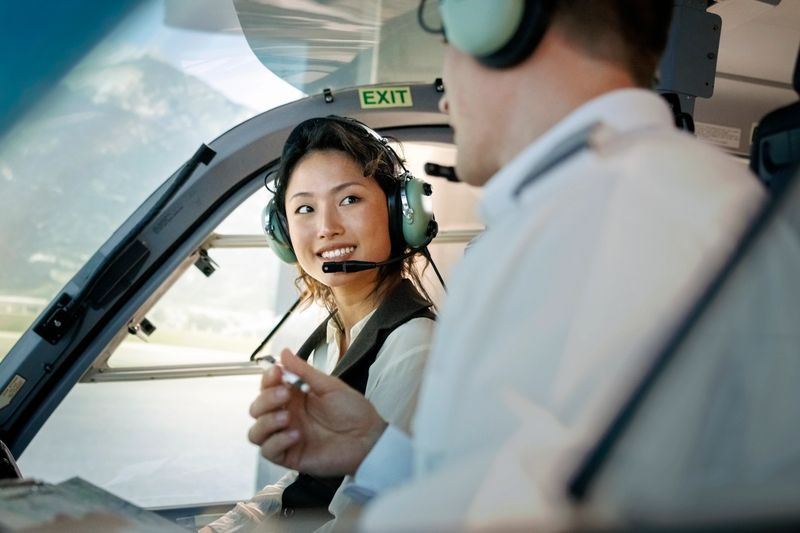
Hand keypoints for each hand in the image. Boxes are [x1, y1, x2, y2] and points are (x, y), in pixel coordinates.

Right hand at [248, 349, 386, 476]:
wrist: (368, 438)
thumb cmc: (352, 410)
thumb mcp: (329, 386)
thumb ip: (304, 372)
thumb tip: (283, 352)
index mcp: (293, 397)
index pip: (267, 387)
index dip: (267, 379)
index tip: (277, 372)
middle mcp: (286, 416)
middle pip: (256, 409)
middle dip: (266, 400)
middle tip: (285, 395)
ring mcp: (285, 437)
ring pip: (255, 432)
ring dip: (266, 422)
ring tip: (287, 418)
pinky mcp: (290, 456)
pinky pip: (268, 451)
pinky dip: (277, 441)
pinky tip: (296, 435)